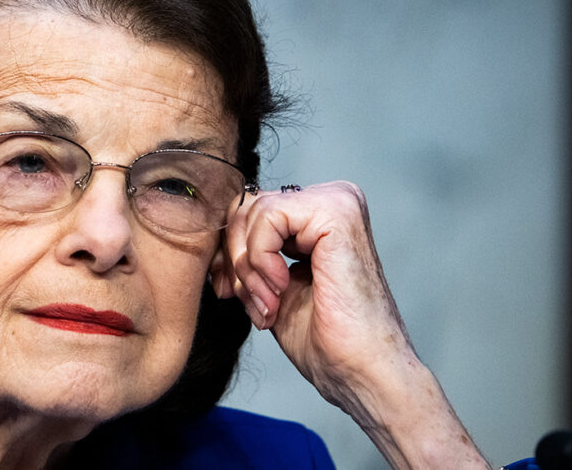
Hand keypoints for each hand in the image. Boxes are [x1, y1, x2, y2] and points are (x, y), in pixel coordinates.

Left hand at [212, 181, 489, 468]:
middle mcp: (331, 200)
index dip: (229, 251)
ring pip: (253, 211)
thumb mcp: (270, 285)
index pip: (249, 210)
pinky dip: (261, 258)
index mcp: (317, 216)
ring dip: (248, 267)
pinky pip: (268, 217)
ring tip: (269, 303)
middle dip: (235, 259)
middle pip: (246, 206)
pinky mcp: (336, 212)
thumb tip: (211, 243)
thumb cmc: (324, 338)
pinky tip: (281, 289)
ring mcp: (337, 201)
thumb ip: (248, 255)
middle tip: (250, 301)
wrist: (359, 370)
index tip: (230, 291)